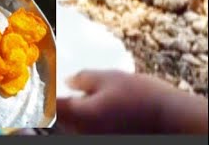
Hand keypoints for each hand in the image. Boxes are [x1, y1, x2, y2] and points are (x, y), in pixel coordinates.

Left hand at [57, 70, 208, 133]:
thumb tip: (68, 80)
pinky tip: (96, 105)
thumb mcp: (109, 77)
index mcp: (79, 114)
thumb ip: (83, 78)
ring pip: (74, 125)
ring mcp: (96, 137)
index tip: (43, 82)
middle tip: (58, 86)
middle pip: (60, 118)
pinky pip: (89, 128)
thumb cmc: (141, 95)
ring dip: (73, 111)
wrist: (172, 117)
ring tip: (78, 94)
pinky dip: (87, 117)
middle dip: (57, 103)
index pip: (50, 106)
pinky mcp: (110, 138)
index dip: (44, 93)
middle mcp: (84, 131)